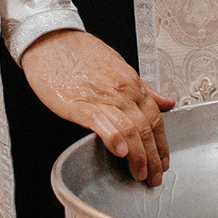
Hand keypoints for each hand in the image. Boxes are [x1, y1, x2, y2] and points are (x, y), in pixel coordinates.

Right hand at [18, 30, 175, 185]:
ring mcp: (103, 97)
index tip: (164, 161)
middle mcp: (123, 90)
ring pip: (130, 130)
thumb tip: (167, 102)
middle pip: (146, 128)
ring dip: (138, 156)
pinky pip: (103, 123)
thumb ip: (144, 88)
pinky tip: (119, 153)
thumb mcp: (119, 67)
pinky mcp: (80, 104)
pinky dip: (114, 138)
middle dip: (154, 157)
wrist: (51, 40)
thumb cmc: (81, 53)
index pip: (156, 118)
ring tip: (139, 175)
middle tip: (155, 177)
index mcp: (132, 83)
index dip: (163, 143)